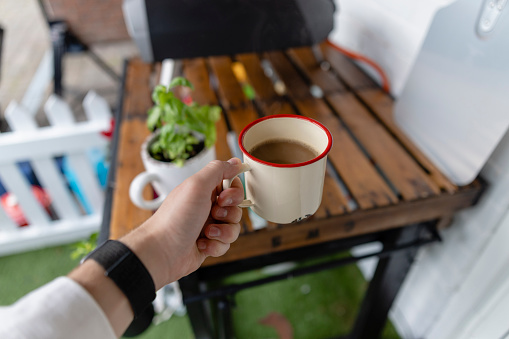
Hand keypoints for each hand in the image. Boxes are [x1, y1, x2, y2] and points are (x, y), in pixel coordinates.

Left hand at [121, 158, 244, 288]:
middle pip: (236, 208)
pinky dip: (216, 246)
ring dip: (223, 231)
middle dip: (230, 213)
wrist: (161, 251)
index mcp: (203, 190)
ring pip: (234, 228)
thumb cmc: (176, 217)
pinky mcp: (208, 244)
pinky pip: (225, 244)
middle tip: (214, 214)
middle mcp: (206, 207)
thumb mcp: (197, 185)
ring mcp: (208, 226)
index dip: (234, 192)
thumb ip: (218, 169)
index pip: (231, 185)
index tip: (224, 197)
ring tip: (207, 233)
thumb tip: (235, 161)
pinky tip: (201, 245)